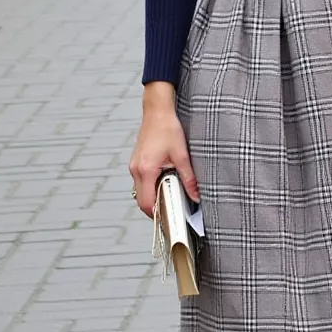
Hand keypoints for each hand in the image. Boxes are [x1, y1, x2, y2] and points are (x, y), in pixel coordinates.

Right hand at [129, 83, 198, 218]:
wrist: (157, 110)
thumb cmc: (168, 128)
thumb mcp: (182, 154)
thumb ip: (189, 178)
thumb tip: (196, 195)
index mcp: (146, 169)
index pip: (147, 203)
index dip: (157, 215)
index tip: (169, 221)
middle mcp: (136, 169)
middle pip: (141, 200)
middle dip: (155, 209)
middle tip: (172, 213)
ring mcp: (134, 166)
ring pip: (140, 191)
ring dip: (153, 197)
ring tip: (171, 197)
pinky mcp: (137, 162)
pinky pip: (141, 182)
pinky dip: (151, 187)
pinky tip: (165, 183)